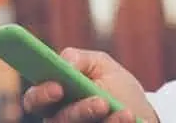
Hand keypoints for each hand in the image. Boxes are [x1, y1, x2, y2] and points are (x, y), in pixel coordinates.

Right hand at [22, 48, 158, 122]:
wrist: (140, 114)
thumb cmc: (117, 87)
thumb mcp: (102, 65)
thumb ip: (80, 59)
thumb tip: (65, 64)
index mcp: (55, 98)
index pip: (35, 100)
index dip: (41, 95)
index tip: (58, 88)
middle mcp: (60, 120)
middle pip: (55, 121)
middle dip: (78, 112)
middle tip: (101, 103)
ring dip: (101, 118)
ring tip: (124, 111)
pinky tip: (129, 117)